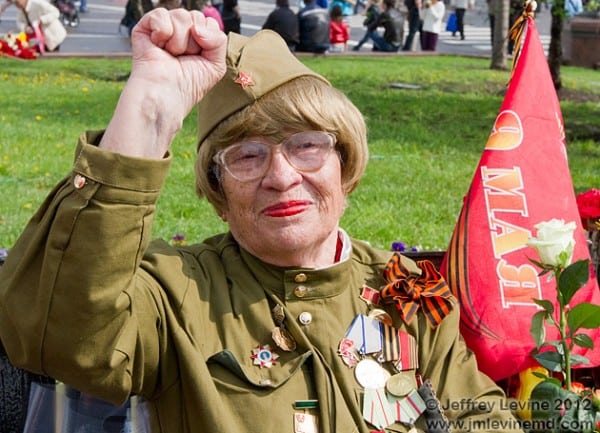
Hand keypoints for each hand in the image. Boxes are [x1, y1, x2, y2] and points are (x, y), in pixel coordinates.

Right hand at [100, 8, 226, 158]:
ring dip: (179, 41)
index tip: (198, 58)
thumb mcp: (216, 65)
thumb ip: (219, 40)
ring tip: (171, 55)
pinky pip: (161, 14)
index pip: (209, 22)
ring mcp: (163, 27)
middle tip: (183, 58)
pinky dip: (163, 32)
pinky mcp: (145, 27)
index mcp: (196, 37)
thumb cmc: (189, 85)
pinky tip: (158, 46)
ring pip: (181, 15)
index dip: (208, 40)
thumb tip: (197, 27)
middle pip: (197, 17)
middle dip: (194, 42)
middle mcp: (180, 29)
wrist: (166, 95)